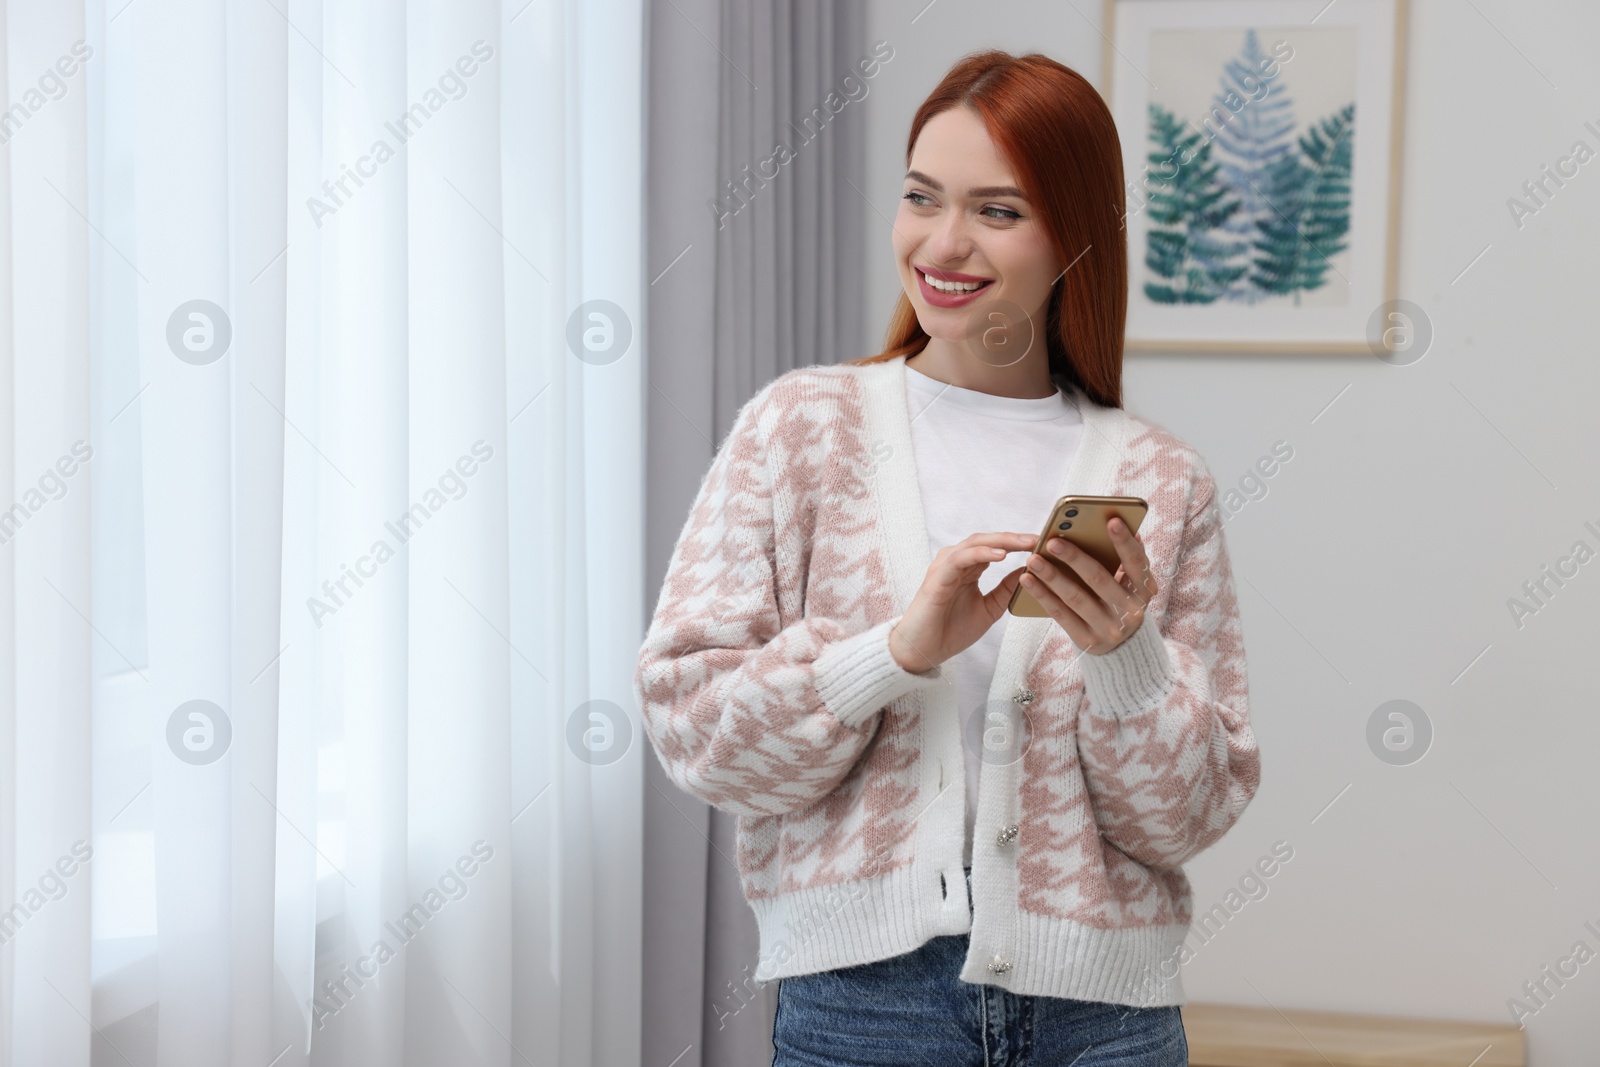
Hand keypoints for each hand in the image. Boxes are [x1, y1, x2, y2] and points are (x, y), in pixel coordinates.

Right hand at [888, 531, 1038, 672]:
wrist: (924, 651)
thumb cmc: (951, 630)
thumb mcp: (990, 609)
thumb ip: (1006, 589)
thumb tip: (1028, 570)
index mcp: (969, 569)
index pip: (996, 547)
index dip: (1019, 544)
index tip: (1044, 544)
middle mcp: (956, 563)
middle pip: (988, 540)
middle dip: (1015, 538)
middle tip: (1040, 538)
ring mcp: (945, 567)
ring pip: (975, 544)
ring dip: (1002, 541)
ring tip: (1026, 542)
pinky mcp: (937, 577)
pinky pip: (961, 558)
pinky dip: (981, 553)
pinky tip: (1001, 555)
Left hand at [1018, 515, 1158, 654]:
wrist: (1121, 648)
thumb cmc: (1121, 601)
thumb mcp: (1132, 583)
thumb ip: (1129, 560)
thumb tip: (1129, 530)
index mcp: (1144, 590)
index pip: (1136, 563)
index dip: (1124, 542)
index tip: (1110, 520)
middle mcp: (1129, 611)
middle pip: (1099, 579)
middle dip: (1074, 558)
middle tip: (1053, 541)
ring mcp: (1108, 628)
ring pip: (1075, 598)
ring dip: (1052, 576)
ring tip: (1033, 559)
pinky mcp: (1086, 639)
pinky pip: (1060, 614)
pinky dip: (1042, 595)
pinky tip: (1026, 579)